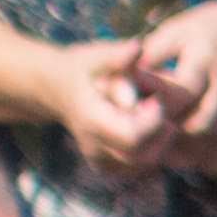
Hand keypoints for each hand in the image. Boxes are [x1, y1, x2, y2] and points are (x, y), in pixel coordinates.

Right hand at [50, 38, 181, 174]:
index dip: (153, 119)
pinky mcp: (106, 165)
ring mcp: (98, 159)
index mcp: (91, 121)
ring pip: (143, 165)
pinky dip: (151, 152)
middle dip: (161, 132)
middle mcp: (93, 146)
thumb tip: (137, 48)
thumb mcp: (95, 55)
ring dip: (159, 143)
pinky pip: (137, 168)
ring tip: (157, 116)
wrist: (55, 88)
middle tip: (161, 108)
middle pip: (142, 155)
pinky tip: (151, 129)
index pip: (133, 136)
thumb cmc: (80, 67)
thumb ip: (117, 56)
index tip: (157, 98)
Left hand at [129, 0, 216, 175]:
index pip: (179, 92)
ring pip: (215, 140)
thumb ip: (151, 54)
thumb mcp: (179, 29)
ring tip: (163, 150)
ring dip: (187, 151)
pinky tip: (189, 155)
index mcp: (205, 58)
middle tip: (146, 137)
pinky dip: (207, 157)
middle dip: (169, 136)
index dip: (154, 107)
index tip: (133, 112)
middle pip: (198, 124)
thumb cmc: (213, 27)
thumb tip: (117, 75)